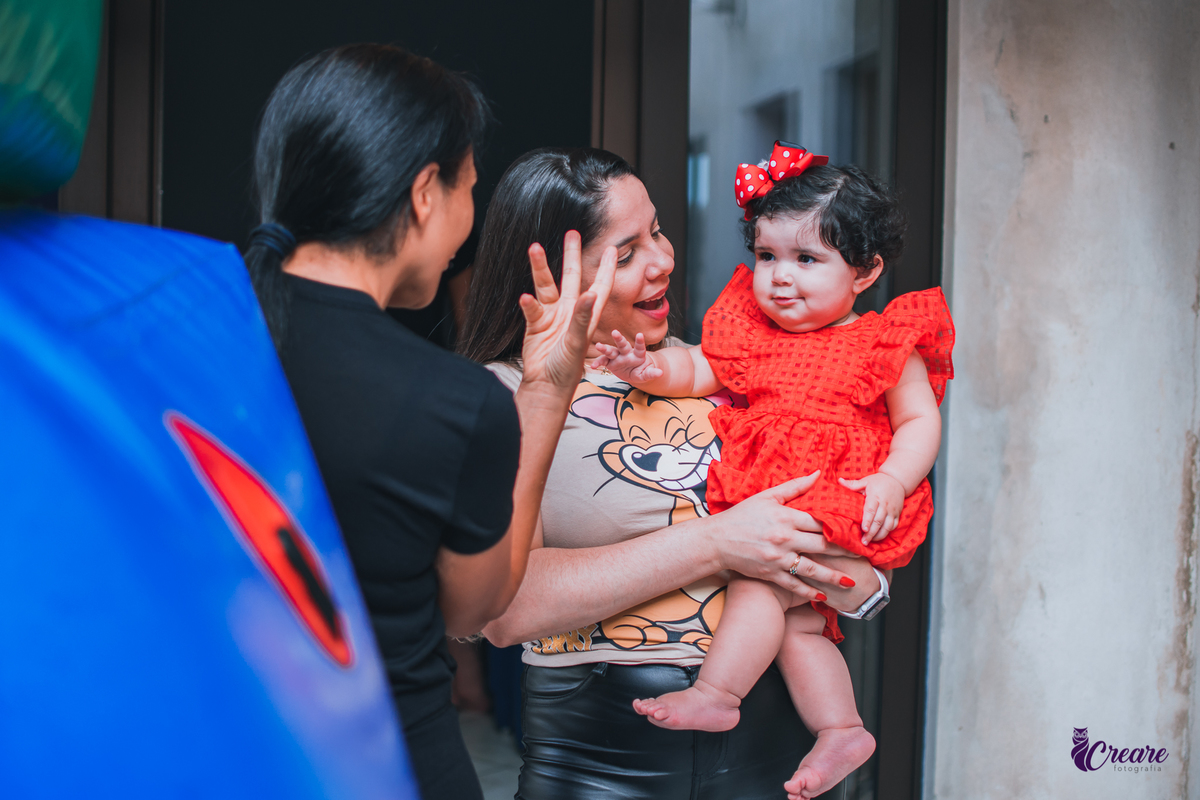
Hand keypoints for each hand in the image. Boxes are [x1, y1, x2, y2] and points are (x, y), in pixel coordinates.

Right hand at [520, 231, 615, 389]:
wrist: (547, 386)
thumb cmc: (567, 369)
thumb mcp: (578, 342)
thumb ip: (583, 317)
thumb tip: (591, 293)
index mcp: (587, 315)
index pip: (600, 286)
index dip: (607, 268)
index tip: (612, 249)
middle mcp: (570, 312)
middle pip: (572, 277)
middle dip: (571, 256)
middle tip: (571, 233)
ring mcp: (552, 317)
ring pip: (546, 286)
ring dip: (541, 268)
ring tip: (534, 248)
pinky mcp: (535, 324)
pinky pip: (531, 309)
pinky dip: (528, 303)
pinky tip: (524, 297)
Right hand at [591, 330, 662, 383]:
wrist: (634, 373)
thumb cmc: (642, 371)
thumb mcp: (647, 374)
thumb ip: (652, 373)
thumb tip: (660, 373)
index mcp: (638, 355)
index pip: (639, 347)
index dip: (639, 341)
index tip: (640, 334)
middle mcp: (626, 353)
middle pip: (623, 344)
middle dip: (619, 338)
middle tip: (615, 332)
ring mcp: (617, 356)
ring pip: (611, 350)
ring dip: (604, 348)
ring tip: (598, 345)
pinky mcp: (610, 362)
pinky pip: (603, 361)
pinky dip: (598, 362)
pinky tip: (593, 366)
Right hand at [706, 471, 853, 600]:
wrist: (716, 540)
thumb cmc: (742, 516)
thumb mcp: (767, 497)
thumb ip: (794, 487)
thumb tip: (818, 474)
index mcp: (785, 517)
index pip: (819, 521)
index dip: (840, 526)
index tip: (856, 529)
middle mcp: (784, 538)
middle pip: (822, 545)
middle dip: (844, 551)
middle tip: (863, 555)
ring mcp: (778, 558)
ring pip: (812, 568)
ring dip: (833, 576)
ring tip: (851, 582)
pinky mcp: (770, 574)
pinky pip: (794, 584)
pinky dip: (809, 592)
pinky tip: (823, 596)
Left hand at [838, 472, 905, 543]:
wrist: (897, 480)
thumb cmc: (878, 481)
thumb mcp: (866, 481)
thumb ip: (853, 484)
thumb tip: (839, 481)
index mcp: (875, 497)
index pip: (871, 510)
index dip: (867, 520)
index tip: (863, 529)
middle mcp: (885, 505)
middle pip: (878, 521)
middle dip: (871, 533)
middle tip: (864, 541)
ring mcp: (892, 510)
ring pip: (887, 526)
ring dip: (879, 535)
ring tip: (870, 542)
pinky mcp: (897, 514)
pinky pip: (893, 525)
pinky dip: (887, 532)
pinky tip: (879, 537)